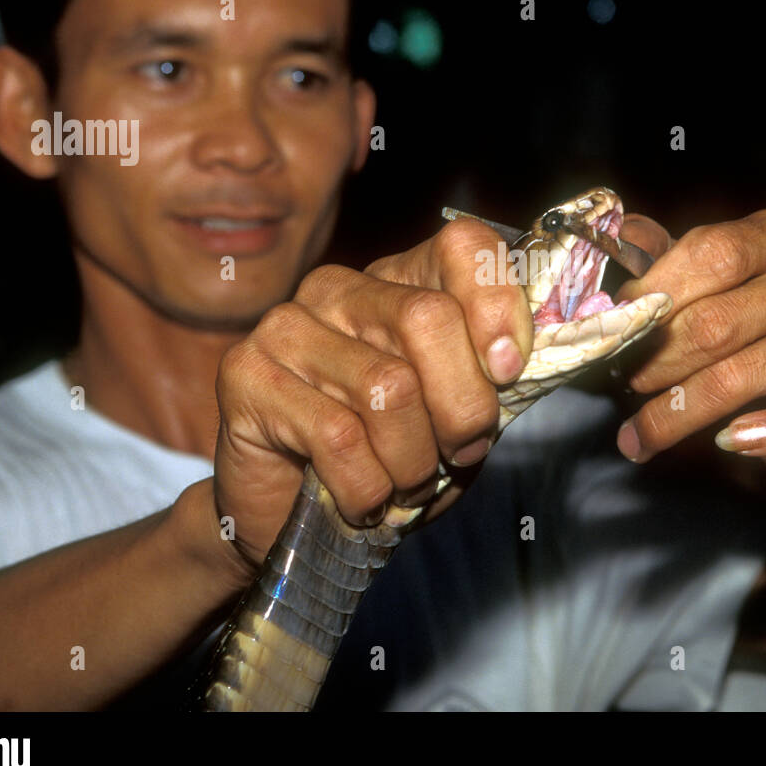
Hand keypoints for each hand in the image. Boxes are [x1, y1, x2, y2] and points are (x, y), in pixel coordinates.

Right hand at [211, 219, 532, 572]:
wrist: (288, 517)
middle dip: (462, 407)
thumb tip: (518, 361)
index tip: (508, 372)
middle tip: (456, 453)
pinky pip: (339, 437)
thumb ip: (489, 381)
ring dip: (412, 462)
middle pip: (428, 319)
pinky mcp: (246, 374)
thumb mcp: (456, 418)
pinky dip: (367, 489)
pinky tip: (360, 499)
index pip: (464, 248)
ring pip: (389, 388)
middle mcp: (339, 288)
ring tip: (402, 484)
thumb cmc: (384, 462)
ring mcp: (287, 325)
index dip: (498, 306)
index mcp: (398, 281)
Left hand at [611, 208, 765, 461]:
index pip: (715, 251)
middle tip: (625, 383)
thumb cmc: (764, 321)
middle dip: (658, 359)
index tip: (617, 326)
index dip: (656, 291)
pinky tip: (730, 442)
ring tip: (641, 435)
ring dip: (680, 412)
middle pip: (720, 319)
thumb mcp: (724, 277)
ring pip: (746, 374)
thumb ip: (675, 258)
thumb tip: (624, 237)